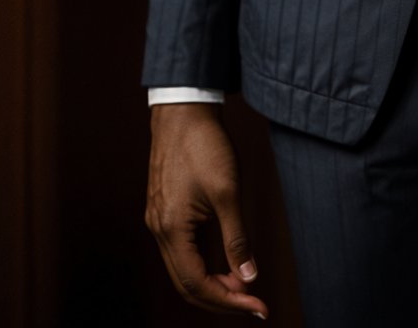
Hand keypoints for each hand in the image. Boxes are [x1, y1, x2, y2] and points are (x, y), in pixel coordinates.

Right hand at [145, 102, 269, 317]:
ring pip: (183, 268)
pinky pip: (182, 250)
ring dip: (212, 282)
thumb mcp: (228, 191)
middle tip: (254, 302)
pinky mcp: (165, 210)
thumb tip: (249, 278)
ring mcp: (159, 221)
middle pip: (187, 283)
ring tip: (244, 286)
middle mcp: (159, 231)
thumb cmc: (205, 146)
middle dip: (221, 298)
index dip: (228, 301)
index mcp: (170, 230)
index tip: (258, 306)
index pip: (197, 284)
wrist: (184, 111)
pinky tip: (225, 261)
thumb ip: (237, 238)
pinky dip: (204, 262)